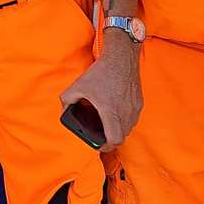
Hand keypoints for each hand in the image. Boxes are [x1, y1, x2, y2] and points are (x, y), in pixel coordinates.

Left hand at [59, 29, 141, 150]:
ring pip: (128, 128)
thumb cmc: (101, 72)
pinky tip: (115, 113)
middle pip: (121, 137)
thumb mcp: (78, 86)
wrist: (121, 57)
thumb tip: (64, 110)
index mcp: (111, 112)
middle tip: (100, 136)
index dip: (106, 146)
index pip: (114, 139)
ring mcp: (134, 108)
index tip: (99, 144)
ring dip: (118, 130)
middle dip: (110, 139)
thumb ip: (67, 100)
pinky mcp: (139, 102)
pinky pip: (133, 118)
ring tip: (107, 124)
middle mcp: (126, 112)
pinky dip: (124, 120)